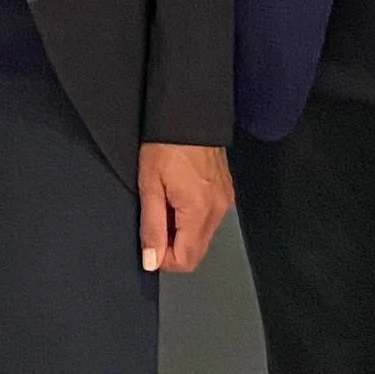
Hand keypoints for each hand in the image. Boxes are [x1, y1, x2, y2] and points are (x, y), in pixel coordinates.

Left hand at [137, 141, 232, 274]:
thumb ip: (151, 227)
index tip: (149, 245)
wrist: (189, 114)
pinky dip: (192, 219)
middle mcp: (217, 208)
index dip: (164, 259)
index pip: (187, 259)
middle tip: (155, 222)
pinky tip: (178, 198)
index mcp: (199, 209)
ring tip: (166, 204)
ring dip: (182, 232)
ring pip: (203, 237)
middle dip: (173, 247)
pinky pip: (209, 220)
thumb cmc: (166, 142)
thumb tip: (152, 260)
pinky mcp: (225, 193)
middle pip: (197, 252)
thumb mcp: (149, 185)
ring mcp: (224, 200)